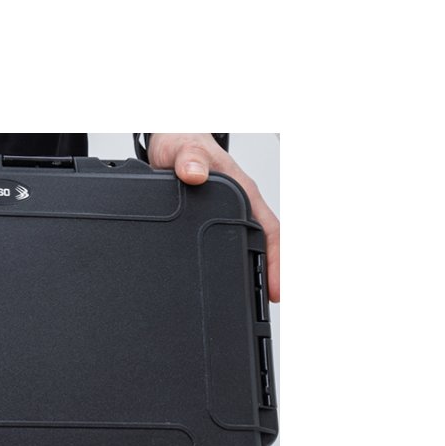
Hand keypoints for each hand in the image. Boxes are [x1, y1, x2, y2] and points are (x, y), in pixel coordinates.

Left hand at [149, 133, 279, 301]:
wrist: (169, 140)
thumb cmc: (182, 141)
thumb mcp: (183, 148)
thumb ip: (189, 158)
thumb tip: (193, 173)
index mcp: (241, 192)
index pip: (269, 230)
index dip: (276, 261)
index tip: (275, 287)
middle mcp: (238, 206)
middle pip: (262, 245)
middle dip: (267, 276)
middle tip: (265, 305)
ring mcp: (224, 216)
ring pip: (244, 248)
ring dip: (249, 274)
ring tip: (245, 303)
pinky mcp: (207, 221)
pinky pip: (223, 245)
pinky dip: (226, 265)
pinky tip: (216, 284)